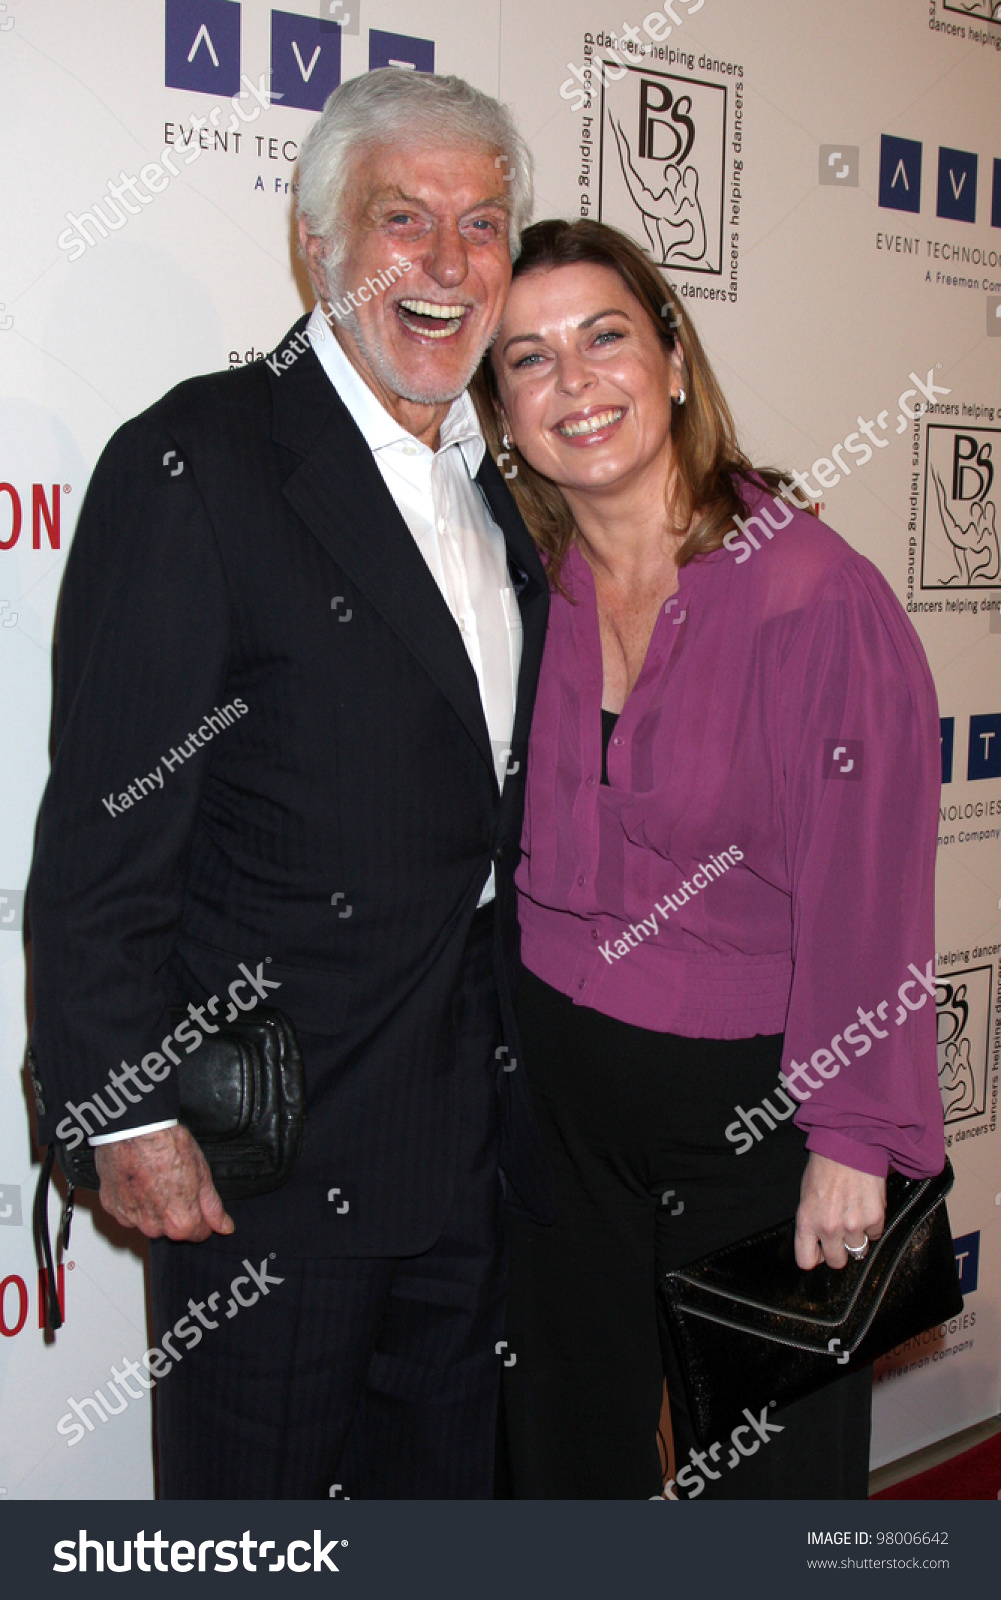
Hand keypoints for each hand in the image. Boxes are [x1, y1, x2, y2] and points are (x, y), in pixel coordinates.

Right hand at [94, 1125, 233, 1241]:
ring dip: (153, 1207)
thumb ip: (213, 1206)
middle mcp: (154, 1228)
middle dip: (176, 1211)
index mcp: (181, 1222)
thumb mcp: (202, 1173)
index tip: (197, 1200)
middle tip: (173, 1181)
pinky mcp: (111, 1207)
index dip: (202, 1217)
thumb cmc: (167, 1145)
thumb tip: (225, 1227)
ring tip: (153, 1177)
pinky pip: (128, 1210)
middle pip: (172, 1228)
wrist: (133, 1128)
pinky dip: (133, 1199)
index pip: (198, 1233)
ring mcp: (130, 1219)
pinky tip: (137, 1178)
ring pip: (148, 1221)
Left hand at [794, 1152, 884, 1269]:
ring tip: (854, 1216)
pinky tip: (865, 1207)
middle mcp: (829, 1227)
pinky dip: (872, 1225)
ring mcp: (853, 1224)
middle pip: (837, 1262)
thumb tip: (817, 1240)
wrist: (849, 1144)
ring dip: (857, 1237)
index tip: (819, 1251)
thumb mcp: (806, 1194)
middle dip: (839, 1251)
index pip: (806, 1261)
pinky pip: (875, 1234)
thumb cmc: (825, 1165)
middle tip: (841, 1236)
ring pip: (858, 1250)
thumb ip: (810, 1221)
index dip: (815, 1257)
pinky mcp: (874, 1217)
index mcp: (807, 1221)